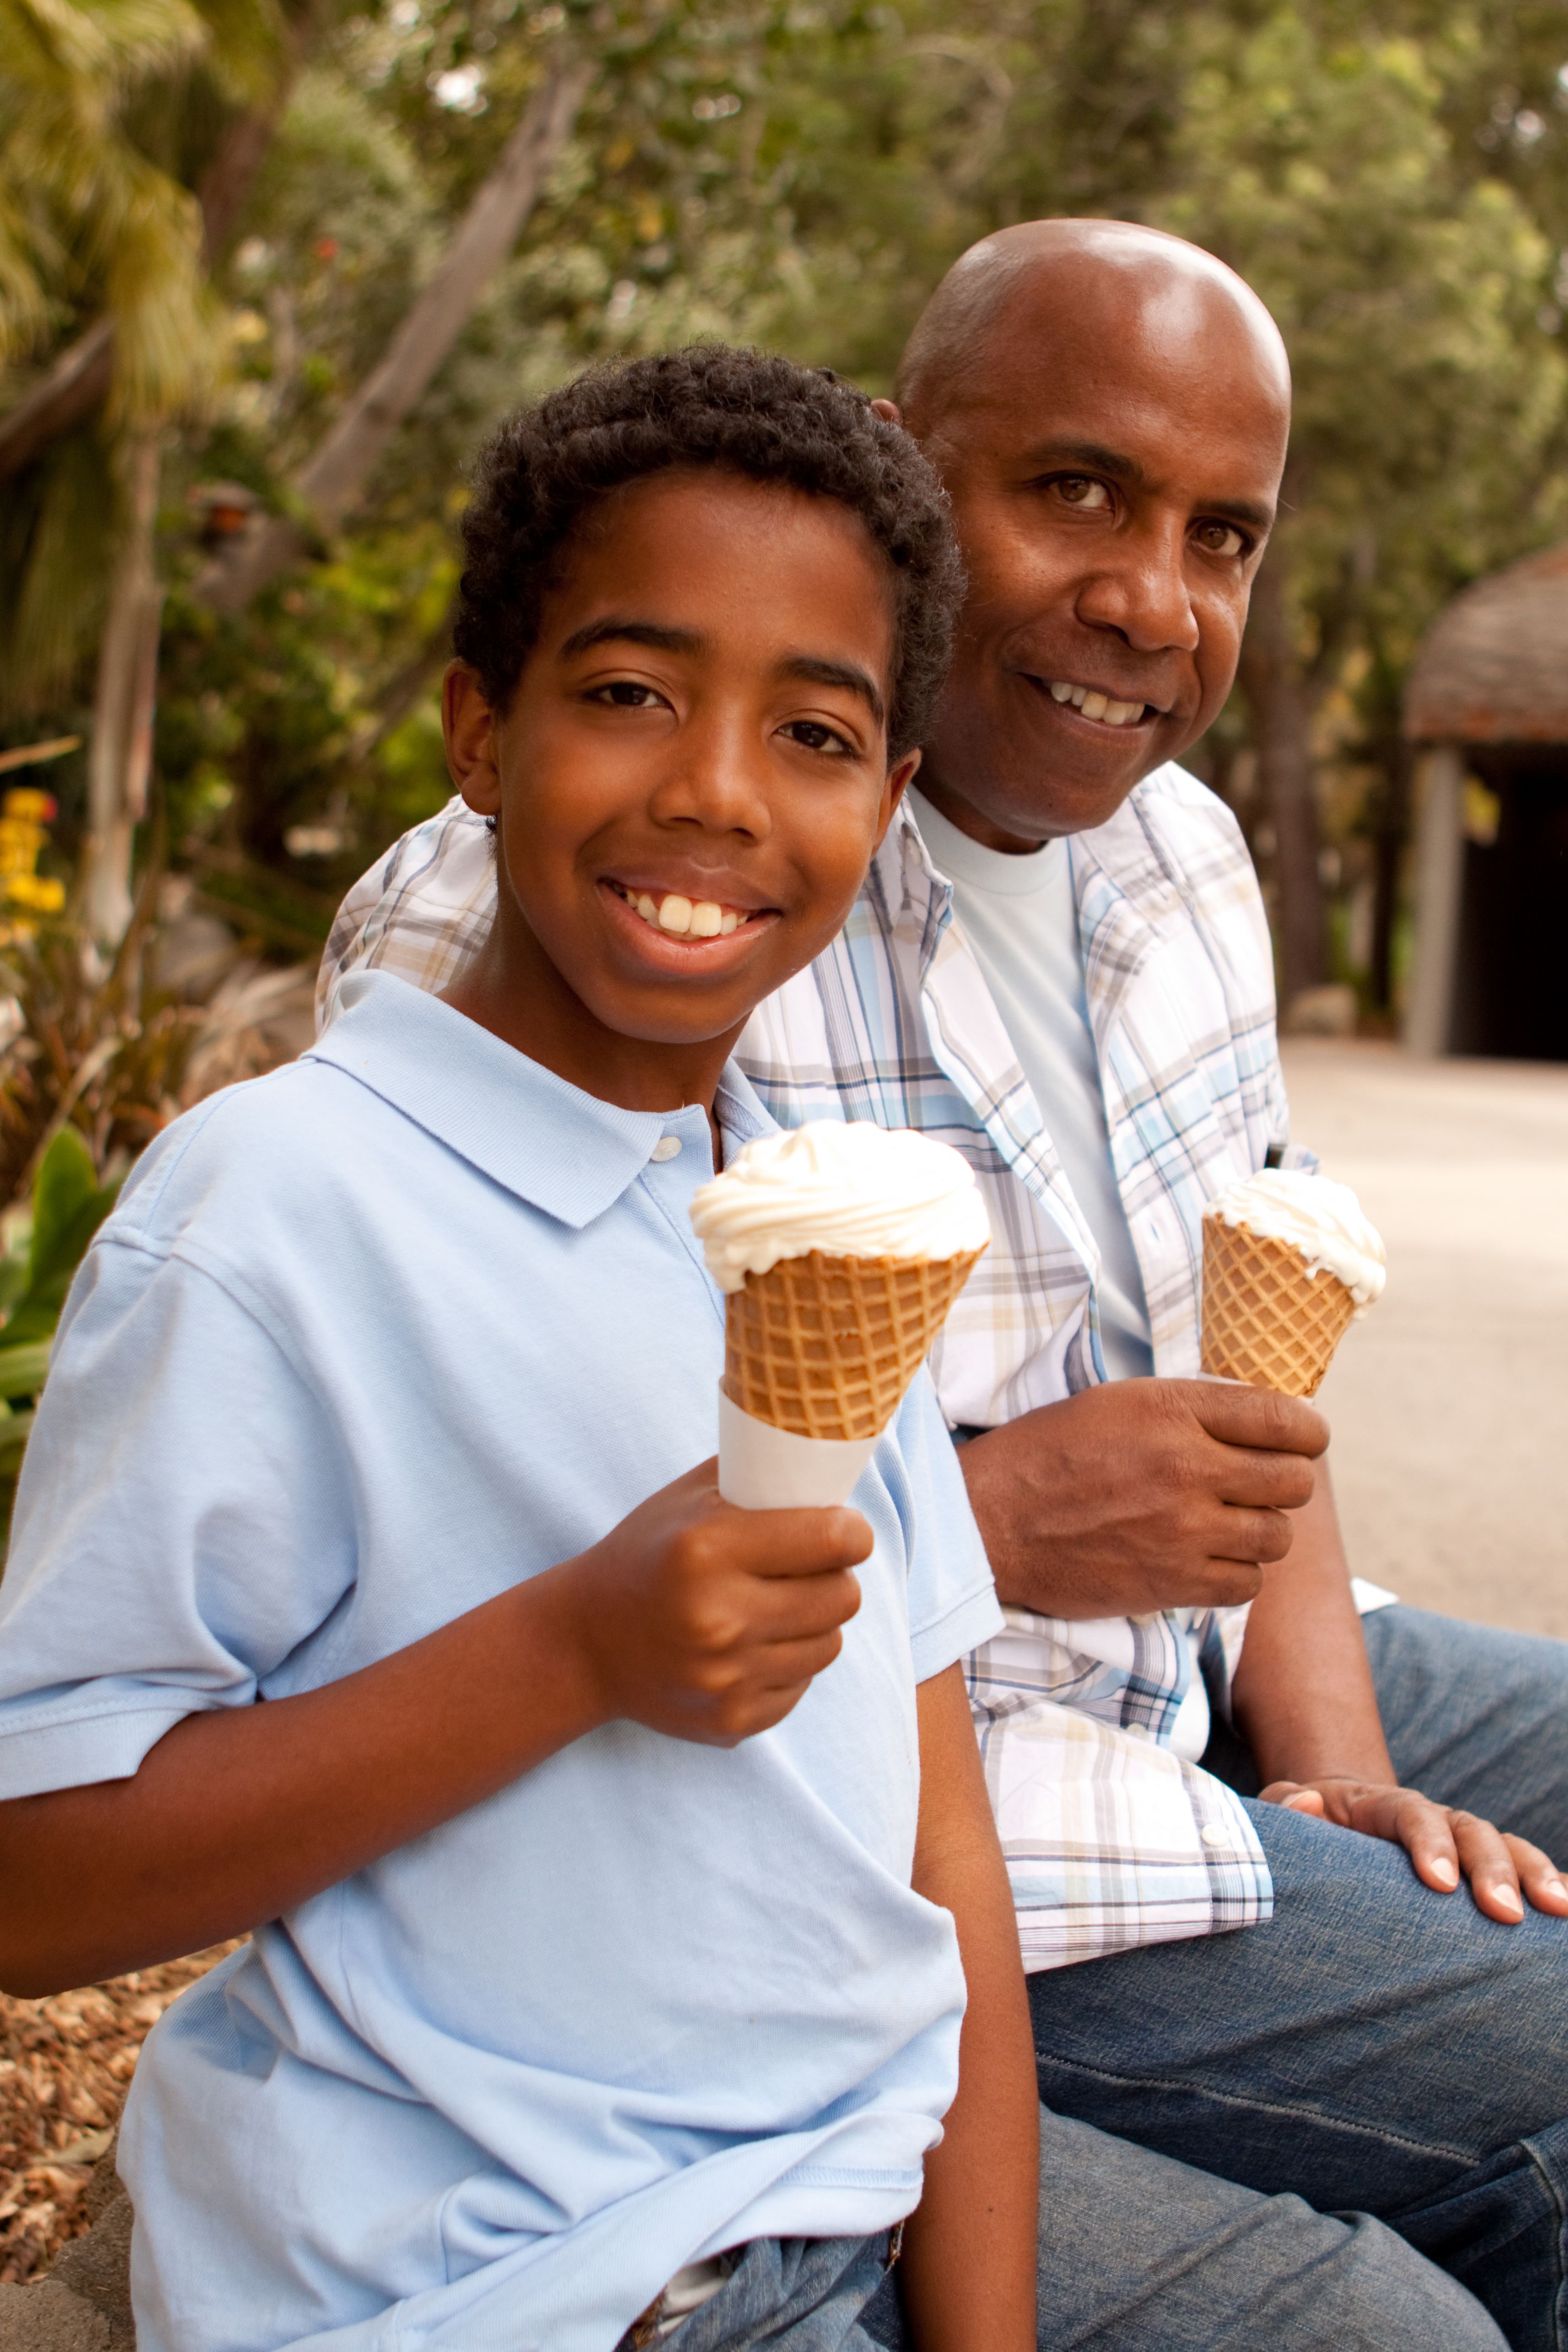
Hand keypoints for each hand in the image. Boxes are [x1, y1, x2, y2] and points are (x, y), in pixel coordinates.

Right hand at [563, 1459, 868, 1745]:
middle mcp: (718, 1617)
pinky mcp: (731, 1720)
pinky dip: (788, 1664)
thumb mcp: (687, 1498)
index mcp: (707, 1549)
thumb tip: (827, 1464)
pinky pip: (801, 1685)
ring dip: (815, 1622)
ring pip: (829, 1644)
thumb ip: (756, 1473)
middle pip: (842, 1597)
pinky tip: (753, 1646)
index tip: (847, 1531)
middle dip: (837, 1577)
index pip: (831, 1540)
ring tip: (780, 1606)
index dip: (853, 1533)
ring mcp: (725, 1677)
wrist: (584, 1644)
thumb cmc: (645, 1555)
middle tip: (813, 1568)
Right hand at [959, 1378, 1327, 1619]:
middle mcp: (1188, 1468)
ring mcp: (1184, 1531)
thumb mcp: (1118, 1402)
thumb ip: (1191, 1409)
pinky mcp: (1174, 1583)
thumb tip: (1261, 1422)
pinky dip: (1238, 1573)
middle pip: (1294, 1481)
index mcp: (1173, 1411)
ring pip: (1277, 1536)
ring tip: (1228, 1523)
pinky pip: (1248, 1583)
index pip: (1285, 1419)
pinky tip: (1209, 1558)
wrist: (991, 1523)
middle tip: (1260, 1483)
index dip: (1308, 1431)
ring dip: (1261, 1529)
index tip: (1303, 1439)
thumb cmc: (1048, 1454)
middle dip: (1287, 1480)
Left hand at [1261, 1778, 1567, 1923]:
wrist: (1337, 1816)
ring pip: (1507, 1847)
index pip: (1411, 1814)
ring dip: (1535, 1874)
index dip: (1428, 1843)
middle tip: (1506, 1913)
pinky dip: (1553, 1880)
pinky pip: (1524, 1869)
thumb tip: (1308, 1805)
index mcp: (1382, 1803)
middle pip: (1471, 1831)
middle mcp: (1432, 1818)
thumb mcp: (1284, 1806)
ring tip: (1559, 1909)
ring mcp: (1462, 1841)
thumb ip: (1287, 1804)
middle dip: (1492, 1869)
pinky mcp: (1479, 1866)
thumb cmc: (1308, 1823)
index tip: (1438, 1882)